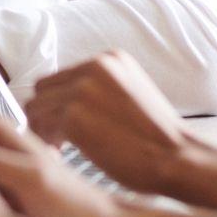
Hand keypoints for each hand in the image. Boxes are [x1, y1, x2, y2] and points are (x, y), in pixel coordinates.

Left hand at [26, 51, 188, 193]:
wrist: (180, 158)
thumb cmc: (159, 137)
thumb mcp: (131, 92)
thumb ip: (100, 88)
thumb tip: (63, 97)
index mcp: (109, 58)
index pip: (60, 77)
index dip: (57, 104)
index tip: (63, 126)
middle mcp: (94, 66)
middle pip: (43, 89)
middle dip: (45, 115)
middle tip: (57, 140)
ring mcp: (82, 89)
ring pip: (35, 108)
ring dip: (43, 132)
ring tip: (59, 150)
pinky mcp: (74, 115)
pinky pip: (40, 127)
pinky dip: (46, 144)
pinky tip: (60, 156)